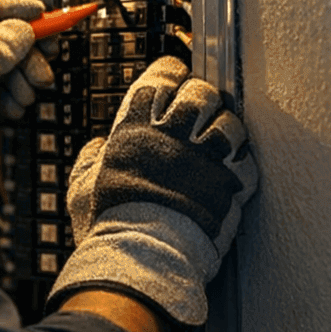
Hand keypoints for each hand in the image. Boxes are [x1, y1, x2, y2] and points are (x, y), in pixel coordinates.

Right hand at [49, 57, 257, 326]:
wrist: (142, 255)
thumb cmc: (108, 222)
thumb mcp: (82, 187)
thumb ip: (89, 161)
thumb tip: (96, 147)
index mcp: (136, 126)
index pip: (163, 77)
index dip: (172, 75)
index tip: (175, 82)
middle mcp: (174, 133)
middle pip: (201, 92)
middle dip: (203, 99)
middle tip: (200, 113)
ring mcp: (206, 156)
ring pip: (230, 121)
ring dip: (226, 128)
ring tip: (220, 142)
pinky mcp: (230, 182)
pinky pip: (247, 160)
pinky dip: (242, 164)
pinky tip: (231, 172)